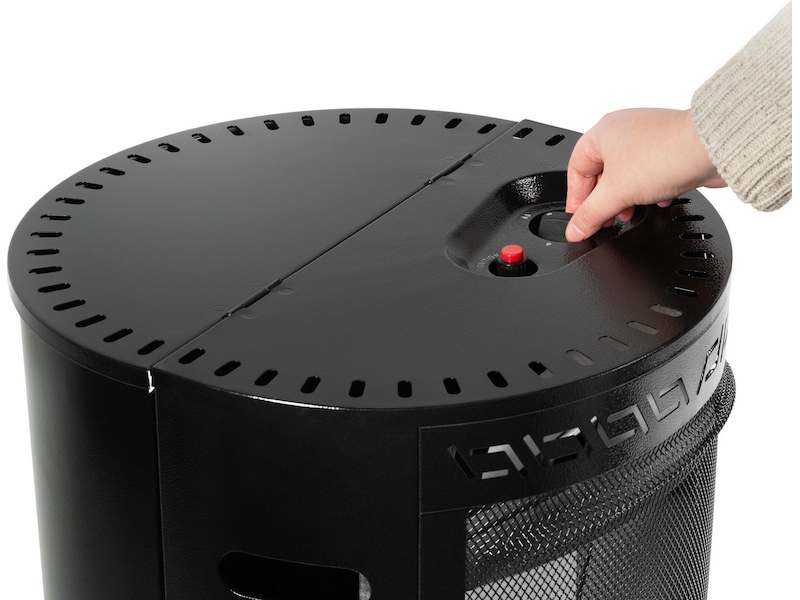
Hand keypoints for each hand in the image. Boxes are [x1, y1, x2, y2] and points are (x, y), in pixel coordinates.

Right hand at [565, 108, 725, 241]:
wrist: (709, 149)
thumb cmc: (663, 155)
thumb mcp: (614, 194)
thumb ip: (590, 215)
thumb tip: (575, 230)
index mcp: (602, 131)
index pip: (576, 168)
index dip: (576, 197)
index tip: (580, 218)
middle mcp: (624, 130)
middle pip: (601, 173)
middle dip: (603, 200)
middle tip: (605, 219)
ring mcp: (649, 137)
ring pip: (627, 174)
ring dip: (627, 197)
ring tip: (630, 213)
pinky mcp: (671, 147)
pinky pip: (652, 172)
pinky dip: (650, 190)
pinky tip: (657, 201)